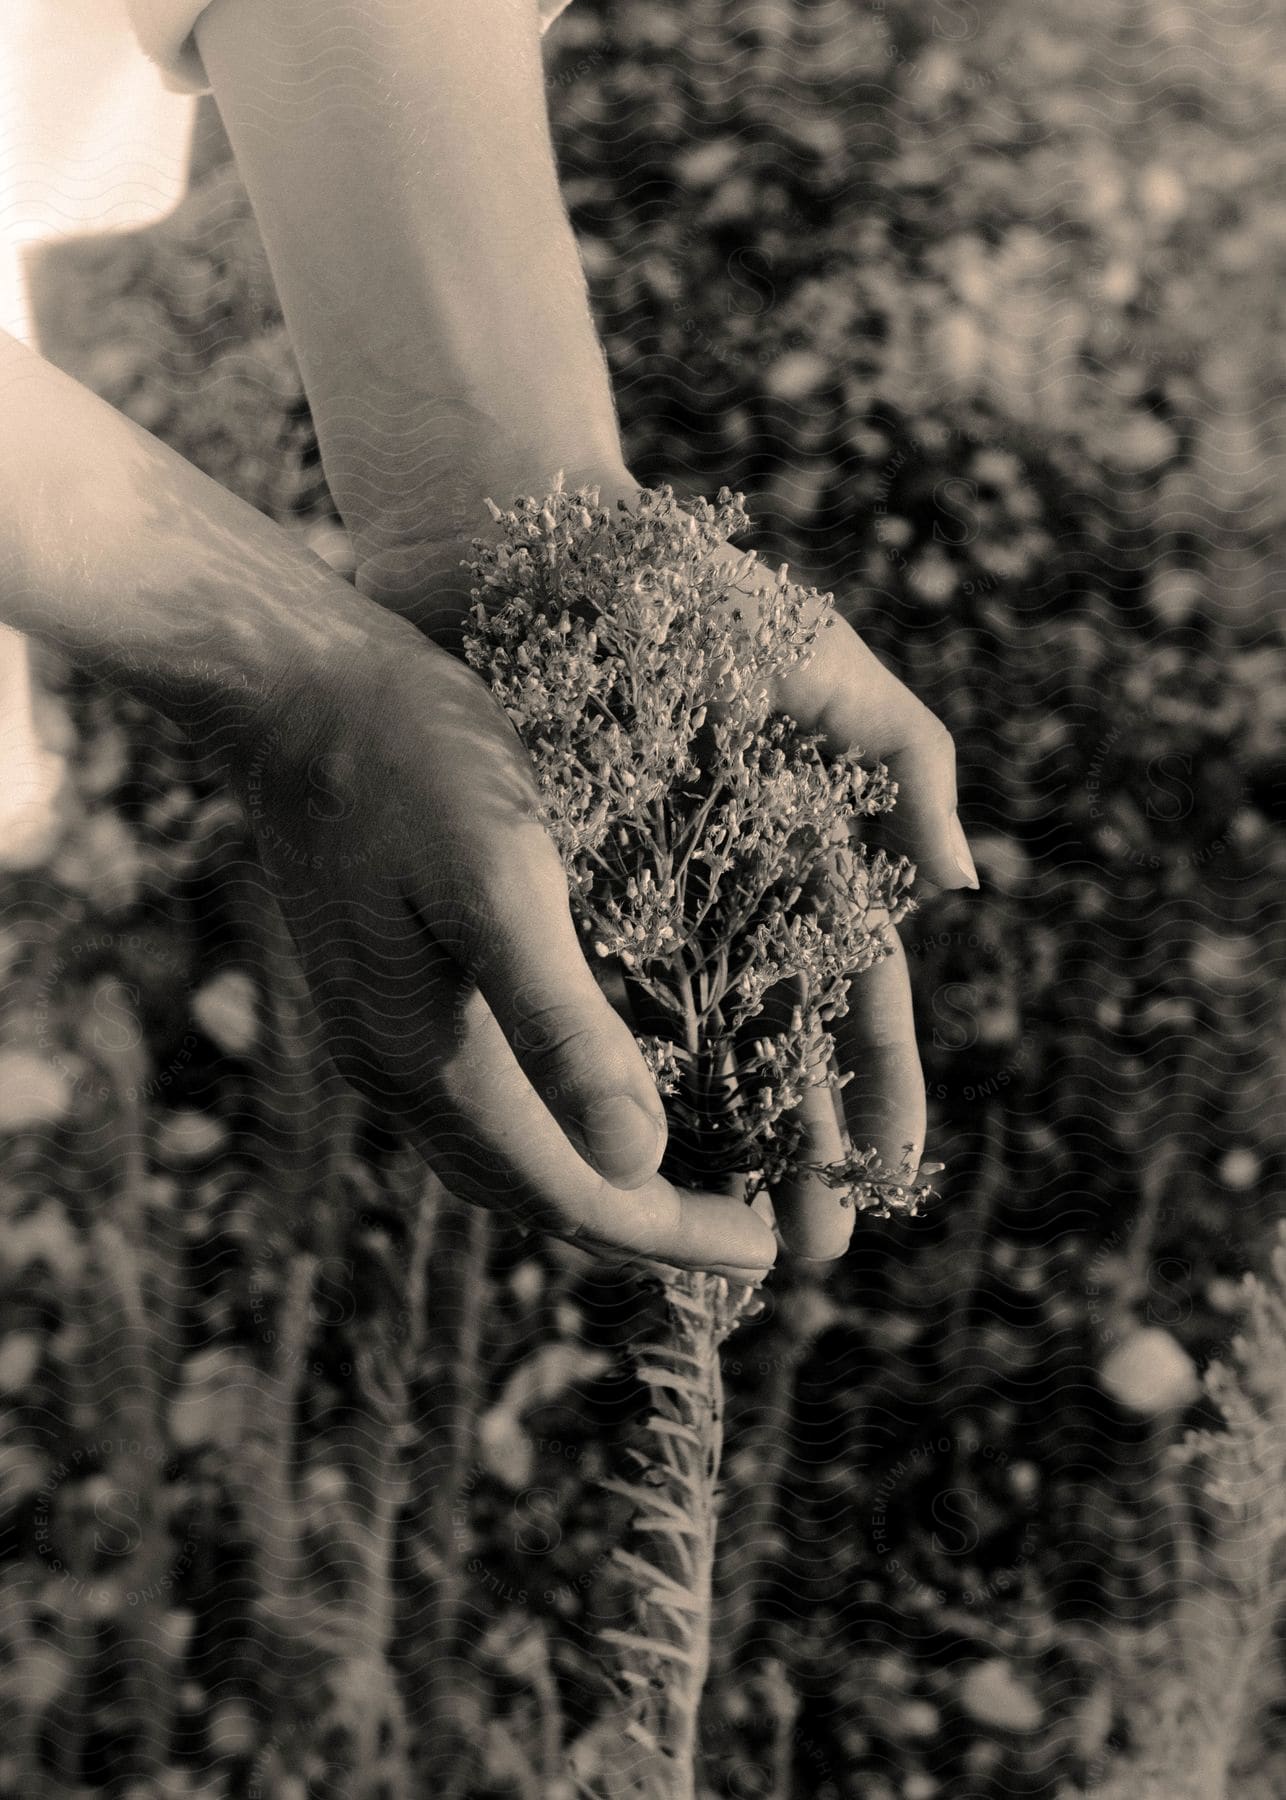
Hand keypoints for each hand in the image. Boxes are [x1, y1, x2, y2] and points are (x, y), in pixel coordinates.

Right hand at [234, 614, 778, 1280]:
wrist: (292, 688)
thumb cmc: (410, 759)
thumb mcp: (502, 874)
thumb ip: (561, 1021)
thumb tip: (639, 1161)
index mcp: (435, 1062)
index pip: (575, 1196)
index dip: (677, 1233)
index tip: (768, 1252)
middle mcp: (402, 1072)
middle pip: (538, 1195)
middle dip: (646, 1226)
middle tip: (749, 1236)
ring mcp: (383, 1035)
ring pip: (506, 1154)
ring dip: (599, 1183)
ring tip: (689, 1183)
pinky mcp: (384, 992)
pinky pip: (482, 1100)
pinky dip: (556, 1126)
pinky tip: (601, 1091)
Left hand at [355, 467, 976, 1264]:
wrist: (525, 540)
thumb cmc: (685, 587)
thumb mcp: (817, 658)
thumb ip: (904, 755)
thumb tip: (960, 890)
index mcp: (797, 844)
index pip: (854, 991)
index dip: (878, 1081)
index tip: (895, 1170)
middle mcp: (721, 888)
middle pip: (774, 1045)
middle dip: (801, 1144)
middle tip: (820, 1245)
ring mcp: (634, 896)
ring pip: (685, 1050)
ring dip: (711, 1142)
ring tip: (730, 1230)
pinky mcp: (547, 891)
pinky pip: (587, 1012)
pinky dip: (611, 1085)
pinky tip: (623, 1154)